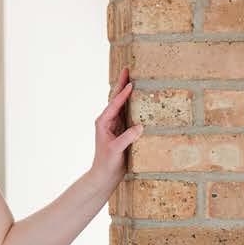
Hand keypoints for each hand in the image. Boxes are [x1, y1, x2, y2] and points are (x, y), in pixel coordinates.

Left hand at [88, 65, 142, 196]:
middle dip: (121, 84)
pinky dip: (132, 103)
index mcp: (103, 122)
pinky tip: (139, 98)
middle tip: (127, 69)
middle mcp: (107, 121)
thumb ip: (127, 138)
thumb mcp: (117, 150)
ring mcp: (114, 125)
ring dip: (127, 91)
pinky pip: (127, 113)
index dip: (123, 93)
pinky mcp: (121, 130)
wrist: (104, 175)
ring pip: (122, 104)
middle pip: (116, 99)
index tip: (131, 83)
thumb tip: (140, 126)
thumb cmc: (107, 163)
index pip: (114, 104)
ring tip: (133, 78)